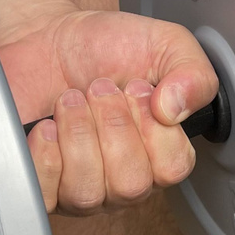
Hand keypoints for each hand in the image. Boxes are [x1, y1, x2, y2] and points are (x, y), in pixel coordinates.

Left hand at [0, 8, 218, 214]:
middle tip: (99, 88)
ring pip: (86, 192)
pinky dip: (45, 155)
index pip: (172, 169)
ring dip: (78, 134)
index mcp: (158, 154)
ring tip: (70, 100)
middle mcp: (122, 179)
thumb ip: (192, 74)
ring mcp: (80, 188)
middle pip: (130, 185)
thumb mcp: (165, 44)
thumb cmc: (105, 48)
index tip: (138, 90)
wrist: (49, 39)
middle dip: (112, 125)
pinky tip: (47, 127)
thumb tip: (175, 111)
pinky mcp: (41, 185)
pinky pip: (46, 195)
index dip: (154, 128)